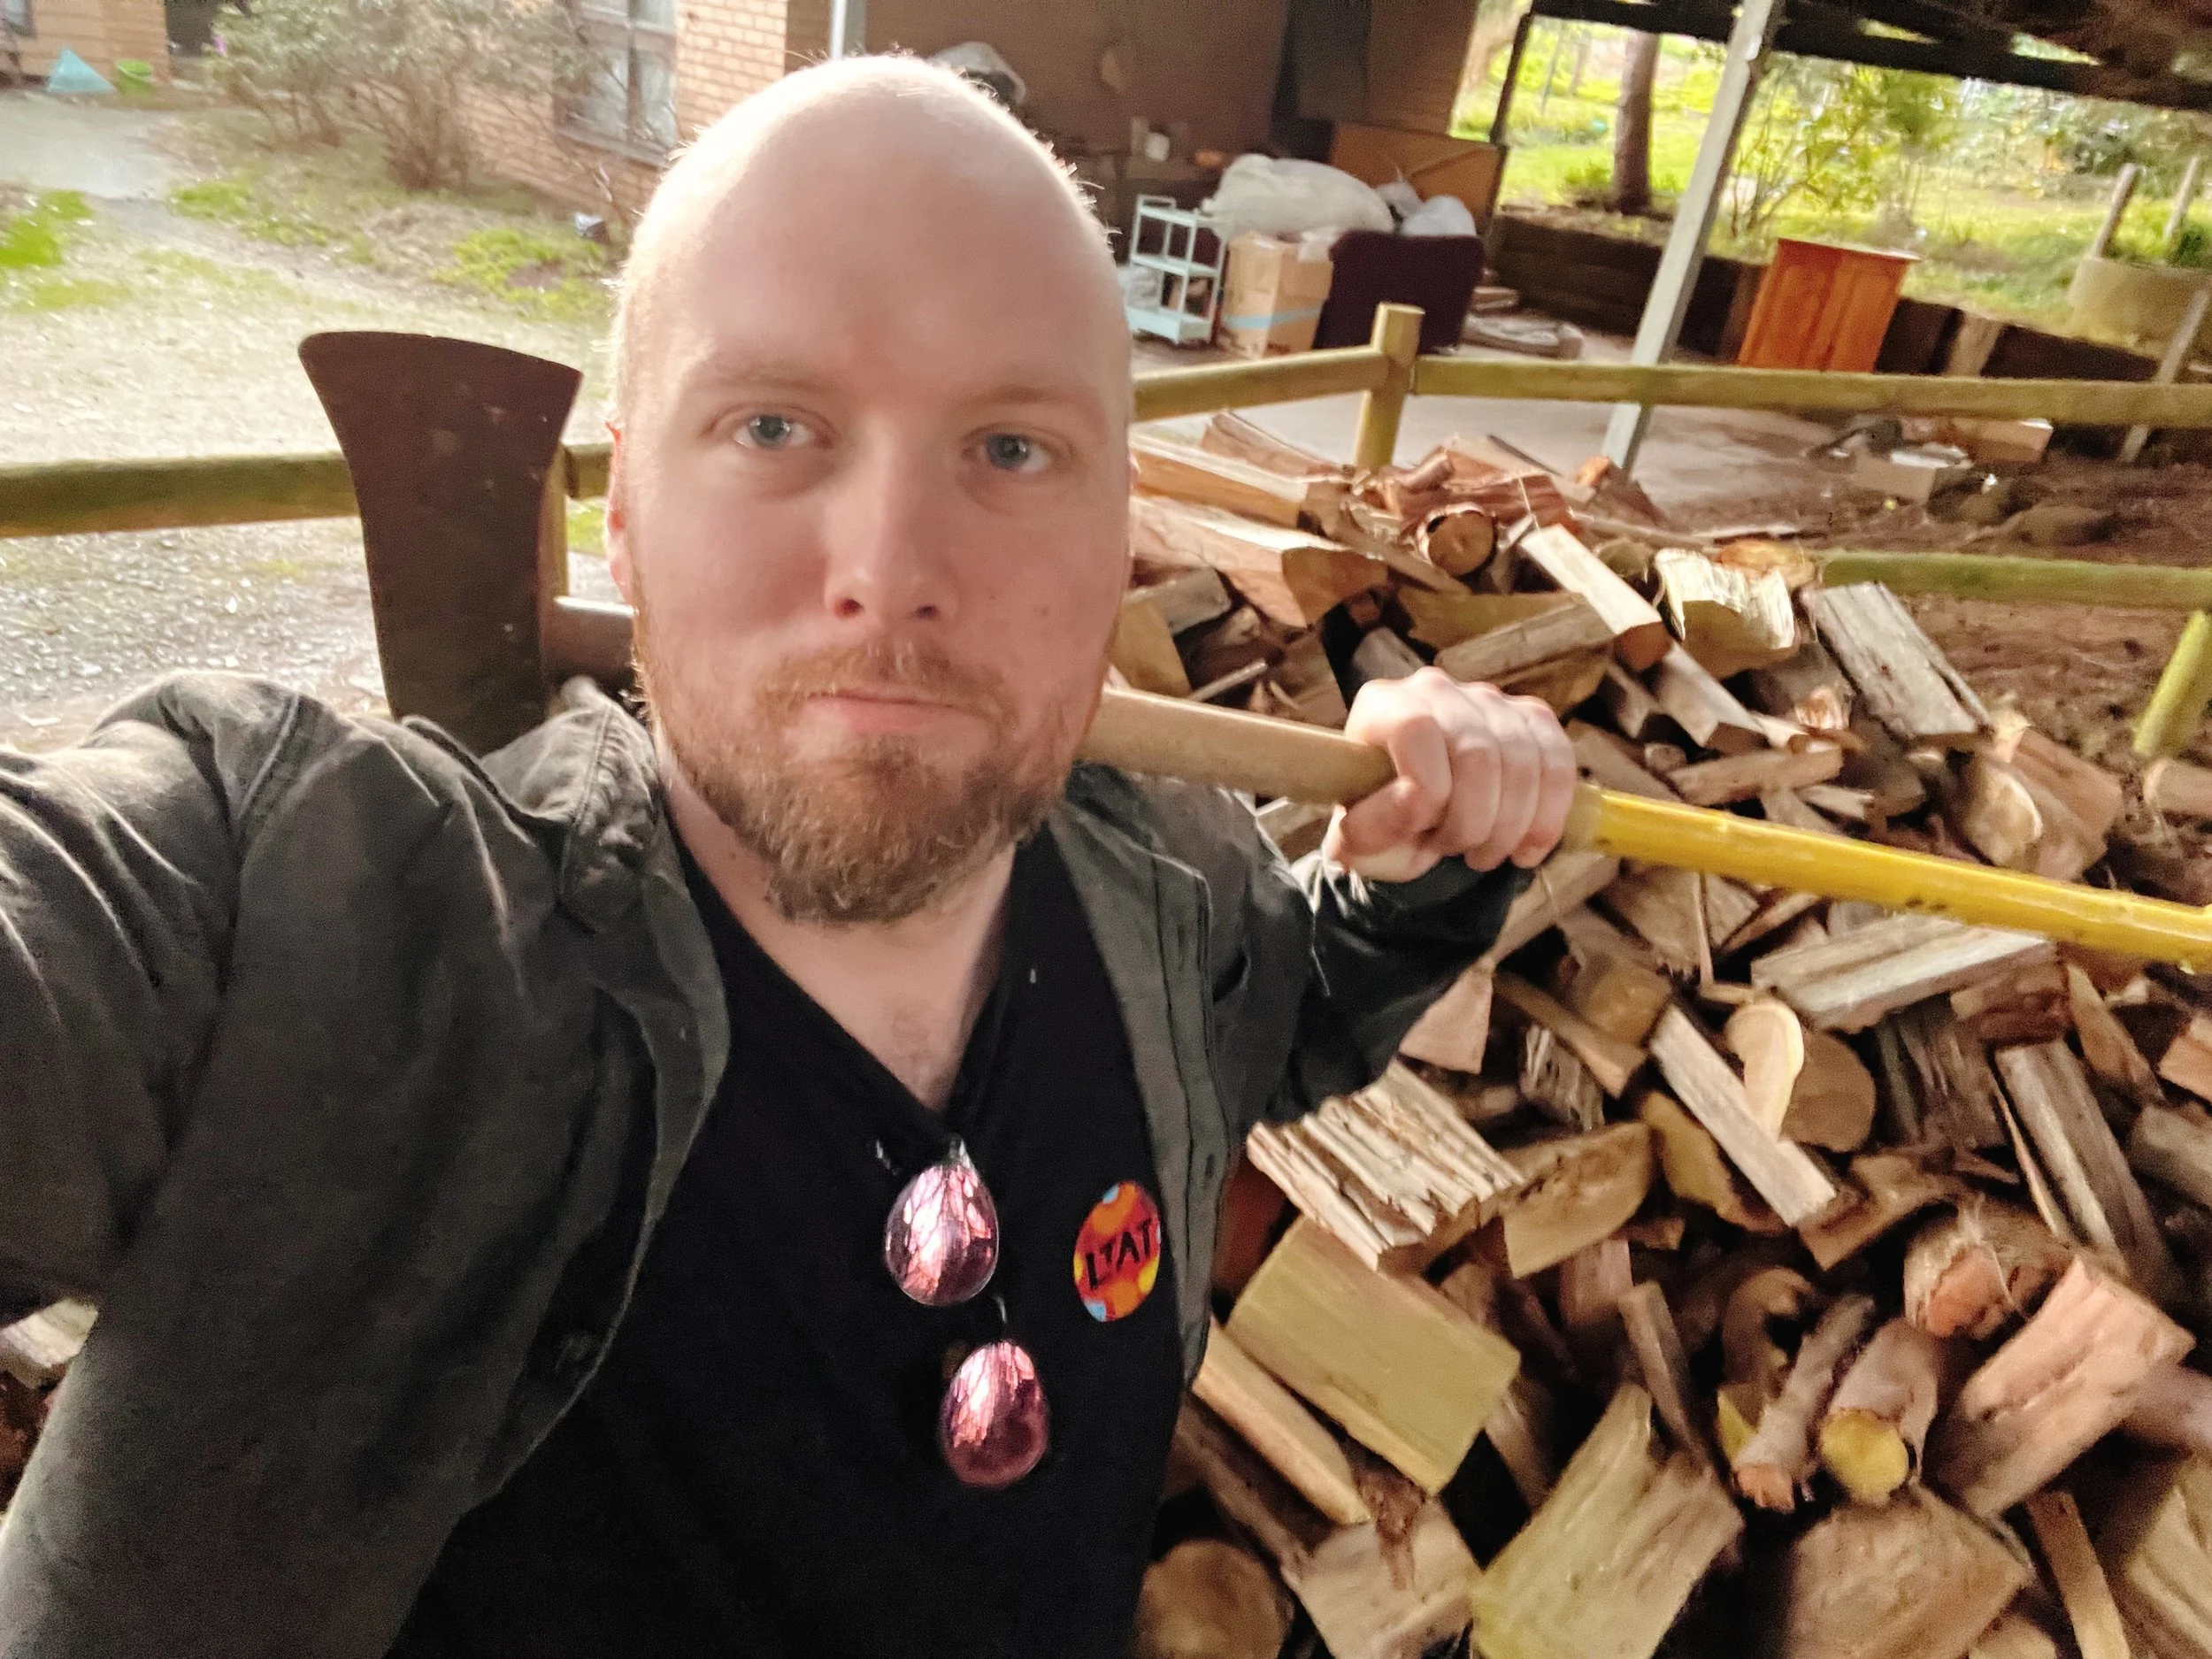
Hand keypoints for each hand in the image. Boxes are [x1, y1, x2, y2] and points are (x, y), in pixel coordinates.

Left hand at [1322, 667, 1577, 882]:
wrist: (1415, 806)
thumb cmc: (1382, 816)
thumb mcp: (1358, 832)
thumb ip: (1363, 830)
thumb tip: (1398, 815)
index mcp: (1384, 705)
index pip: (1416, 730)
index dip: (1422, 794)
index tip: (1419, 834)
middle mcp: (1438, 690)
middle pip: (1478, 754)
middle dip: (1470, 823)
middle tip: (1454, 852)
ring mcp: (1490, 701)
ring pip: (1524, 765)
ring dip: (1507, 829)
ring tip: (1481, 856)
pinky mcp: (1533, 719)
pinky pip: (1559, 767)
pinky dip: (1546, 820)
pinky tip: (1524, 852)